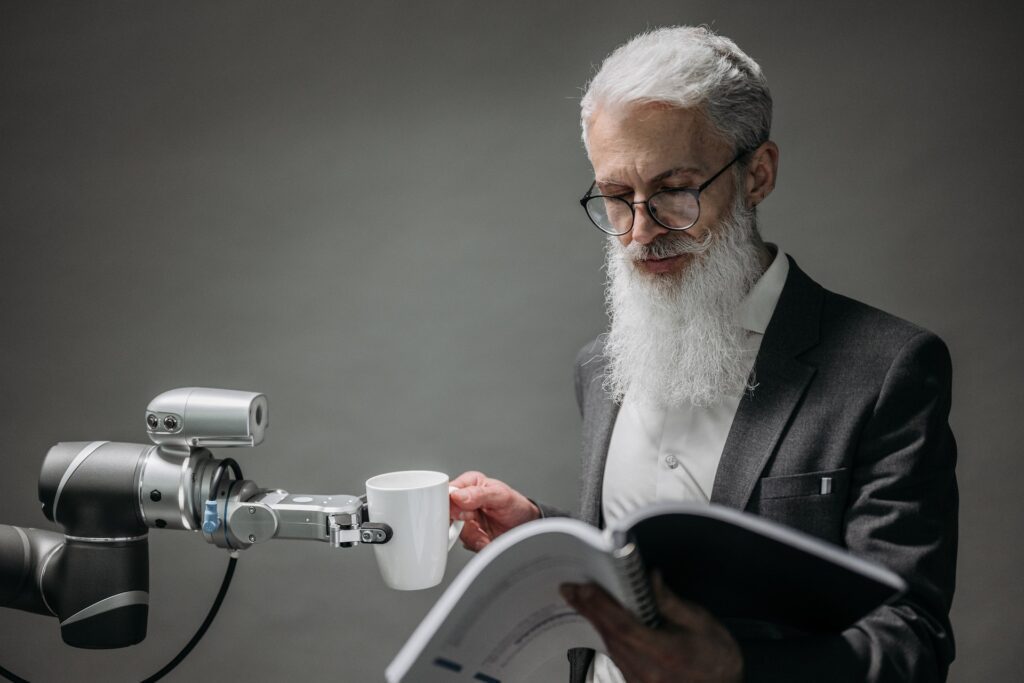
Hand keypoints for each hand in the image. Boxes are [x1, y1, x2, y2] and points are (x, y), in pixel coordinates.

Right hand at [448, 471, 539, 550]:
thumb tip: (457, 496)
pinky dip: (477, 544)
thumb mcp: (501, 496)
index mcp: (469, 484)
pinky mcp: (469, 534)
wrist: (525, 526)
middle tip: (476, 523)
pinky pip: (465, 542)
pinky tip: (487, 539)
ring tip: (486, 534)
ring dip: (473, 536)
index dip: (450, 505)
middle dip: (464, 524)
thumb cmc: (516, 505)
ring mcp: (465, 518)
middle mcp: (463, 500)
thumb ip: (479, 495)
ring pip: (455, 531)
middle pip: (448, 515)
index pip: (447, 492)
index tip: (463, 513)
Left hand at [560, 573, 742, 682]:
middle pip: (610, 635)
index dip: (599, 604)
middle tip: (570, 589)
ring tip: (582, 600)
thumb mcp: (703, 624)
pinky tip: (603, 623)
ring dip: (596, 622)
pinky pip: (617, 658)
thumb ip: (672, 602)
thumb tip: (650, 579)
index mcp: (664, 651)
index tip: (582, 588)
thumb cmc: (719, 660)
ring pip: (611, 647)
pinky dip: (608, 637)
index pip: (621, 624)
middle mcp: (648, 670)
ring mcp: (641, 681)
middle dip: (589, 609)